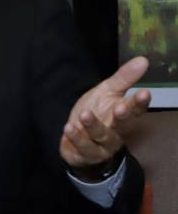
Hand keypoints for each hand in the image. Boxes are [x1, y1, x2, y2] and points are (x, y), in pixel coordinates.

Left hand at [60, 56, 150, 170]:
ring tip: (84, 114)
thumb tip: (142, 59)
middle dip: (123, 117)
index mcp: (124, 115)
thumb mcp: (106, 91)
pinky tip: (68, 128)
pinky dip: (76, 138)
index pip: (136, 109)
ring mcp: (103, 145)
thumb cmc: (96, 111)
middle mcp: (117, 131)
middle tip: (120, 107)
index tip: (144, 92)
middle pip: (123, 125)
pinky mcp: (87, 154)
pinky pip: (83, 147)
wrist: (76, 136)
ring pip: (102, 136)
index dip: (140, 102)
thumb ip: (123, 78)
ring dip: (93, 126)